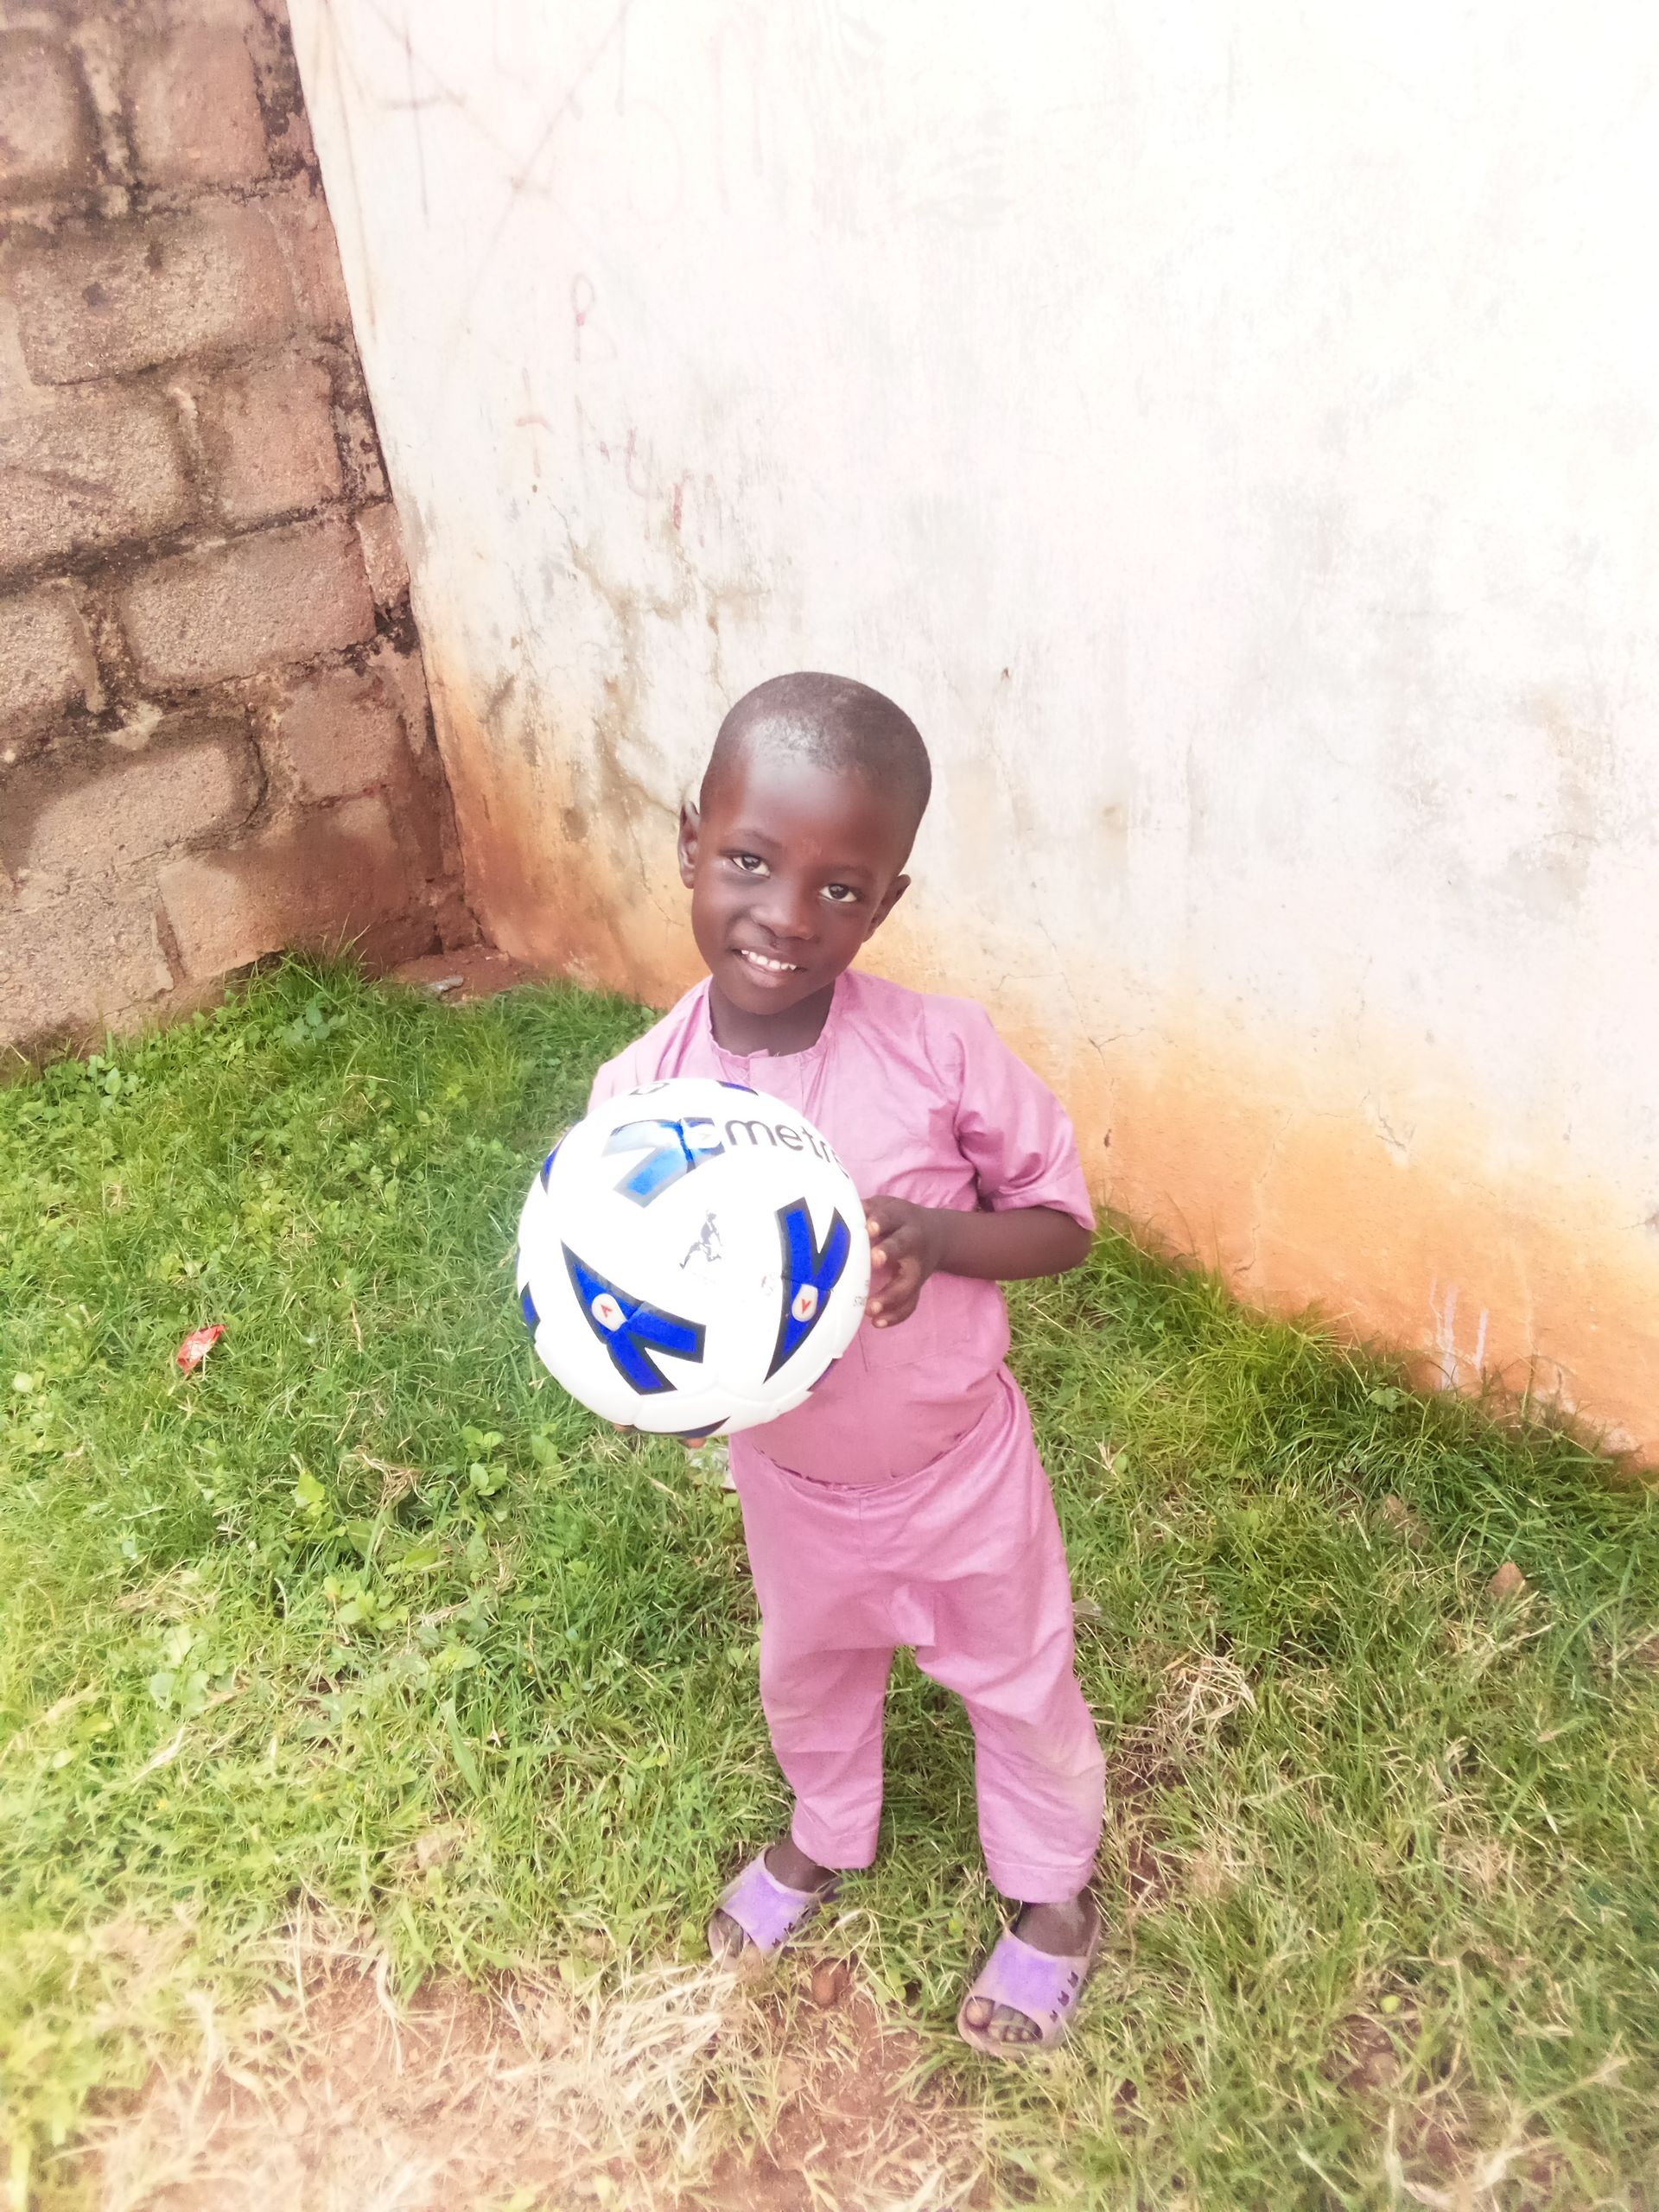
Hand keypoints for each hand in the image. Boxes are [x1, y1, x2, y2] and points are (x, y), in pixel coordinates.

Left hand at [864, 1195, 944, 1326]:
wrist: (938, 1235)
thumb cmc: (898, 1220)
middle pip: (903, 1246)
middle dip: (890, 1252)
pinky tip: (877, 1322)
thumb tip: (835, 1209)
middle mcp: (913, 1241)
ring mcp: (917, 1267)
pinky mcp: (917, 1286)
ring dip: (891, 1297)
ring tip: (870, 1309)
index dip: (880, 1221)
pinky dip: (895, 1315)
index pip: (890, 1216)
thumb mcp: (885, 1206)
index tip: (869, 1227)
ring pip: (909, 1283)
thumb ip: (865, 1208)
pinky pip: (910, 1303)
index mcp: (902, 1218)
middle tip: (874, 1260)